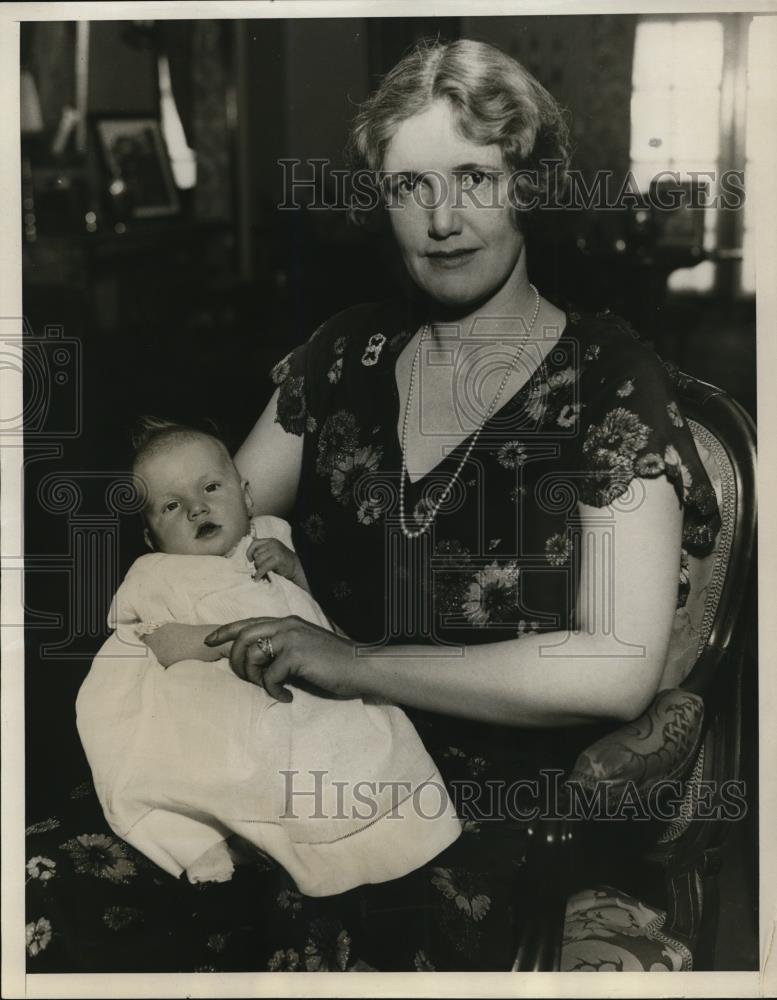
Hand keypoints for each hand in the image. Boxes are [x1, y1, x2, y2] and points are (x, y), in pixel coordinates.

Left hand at [204, 617, 359, 701]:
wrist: (361, 667)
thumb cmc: (335, 664)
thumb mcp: (304, 649)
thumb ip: (282, 649)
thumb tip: (257, 662)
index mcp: (287, 622)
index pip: (247, 622)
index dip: (225, 631)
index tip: (209, 641)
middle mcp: (287, 625)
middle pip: (242, 637)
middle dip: (235, 660)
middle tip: (244, 679)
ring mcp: (291, 638)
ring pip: (251, 655)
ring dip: (253, 677)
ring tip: (269, 688)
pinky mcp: (296, 655)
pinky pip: (269, 676)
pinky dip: (273, 691)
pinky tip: (287, 697)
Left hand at [247, 537, 300, 582]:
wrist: (296, 567)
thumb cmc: (283, 562)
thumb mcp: (273, 552)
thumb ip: (263, 551)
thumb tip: (249, 558)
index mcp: (271, 541)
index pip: (255, 543)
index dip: (249, 552)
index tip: (249, 560)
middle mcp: (273, 544)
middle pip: (256, 553)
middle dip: (256, 562)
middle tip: (260, 568)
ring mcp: (276, 551)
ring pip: (258, 560)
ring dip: (258, 568)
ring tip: (262, 572)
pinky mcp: (277, 559)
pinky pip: (263, 567)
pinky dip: (259, 574)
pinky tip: (258, 578)